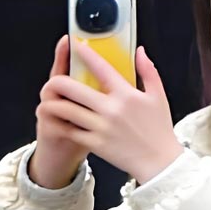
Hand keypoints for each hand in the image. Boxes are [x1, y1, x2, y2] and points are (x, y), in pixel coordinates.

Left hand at [36, 37, 182, 184]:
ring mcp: (101, 127)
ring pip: (65, 109)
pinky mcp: (95, 144)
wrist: (160, 163)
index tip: (76, 45)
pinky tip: (58, 121)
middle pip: (72, 88)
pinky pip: (70, 131)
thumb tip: (139, 51)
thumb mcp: (158, 97)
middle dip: (56, 81)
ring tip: (49, 101)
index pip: (101, 68)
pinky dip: (61, 124)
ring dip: (53, 103)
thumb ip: (148, 71)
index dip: (86, 54)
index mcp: (126, 94)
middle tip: (53, 81)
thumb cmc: (159, 130)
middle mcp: (111, 109)